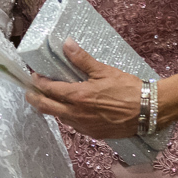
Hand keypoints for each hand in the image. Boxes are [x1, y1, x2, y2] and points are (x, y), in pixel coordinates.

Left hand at [25, 39, 142, 138]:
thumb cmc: (127, 88)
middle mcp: (77, 114)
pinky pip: (73, 125)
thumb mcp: (103, 70)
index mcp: (78, 96)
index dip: (38, 83)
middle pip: (47, 108)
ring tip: (48, 98)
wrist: (147, 111)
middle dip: (35, 99)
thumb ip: (82, 59)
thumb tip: (66, 44)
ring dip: (51, 108)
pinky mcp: (94, 133)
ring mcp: (85, 126)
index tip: (34, 76)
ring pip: (60, 118)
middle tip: (29, 92)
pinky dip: (66, 116)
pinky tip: (69, 109)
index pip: (49, 90)